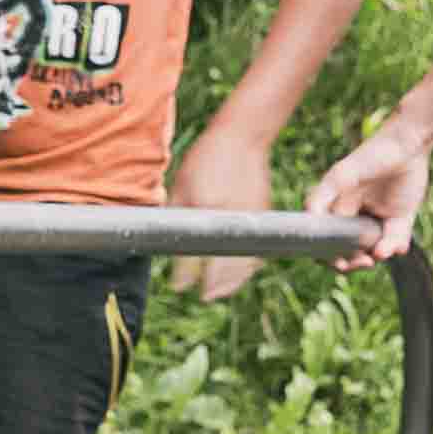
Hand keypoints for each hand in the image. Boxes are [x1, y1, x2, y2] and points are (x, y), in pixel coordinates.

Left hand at [165, 127, 273, 299]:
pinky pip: (258, 249)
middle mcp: (230, 217)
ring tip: (221, 293)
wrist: (242, 136)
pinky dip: (249, 266)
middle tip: (205, 297)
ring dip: (233, 282)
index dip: (184, 276)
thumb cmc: (205, 158)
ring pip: (245, 262)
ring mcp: (251, 218)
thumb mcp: (181, 183)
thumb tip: (167, 243)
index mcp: (204, 208)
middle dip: (214, 287)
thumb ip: (175, 214)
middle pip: (225, 266)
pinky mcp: (264, 215)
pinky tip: (240, 274)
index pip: (194, 253)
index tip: (178, 287)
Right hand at [302, 120, 432, 267]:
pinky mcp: (402, 218)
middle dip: (354, 262)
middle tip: (363, 263)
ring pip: (374, 249)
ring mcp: (379, 218)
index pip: (329, 240)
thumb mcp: (341, 176)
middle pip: (351, 250)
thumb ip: (320, 197)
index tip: (338, 262)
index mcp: (338, 208)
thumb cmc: (370, 156)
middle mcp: (357, 216)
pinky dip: (396, 247)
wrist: (407, 144)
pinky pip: (397, 241)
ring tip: (379, 253)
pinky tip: (397, 247)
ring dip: (377, 255)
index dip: (331, 255)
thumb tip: (308, 222)